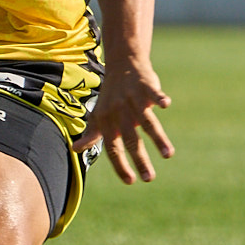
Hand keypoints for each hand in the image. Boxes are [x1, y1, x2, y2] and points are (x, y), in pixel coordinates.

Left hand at [71, 61, 173, 184]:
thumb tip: (75, 149)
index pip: (113, 148)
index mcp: (107, 121)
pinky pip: (154, 93)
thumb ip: (92, 134)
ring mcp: (133, 98)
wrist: (122, 63)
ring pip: (147, 121)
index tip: (130, 181)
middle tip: (149, 178)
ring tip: (168, 154)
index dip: (120, 165)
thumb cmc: (111, 95)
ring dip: (158, 138)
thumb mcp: (99, 114)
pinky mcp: (146, 86)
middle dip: (140, 160)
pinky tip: (165, 104)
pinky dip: (159, 98)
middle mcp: (119, 111)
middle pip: (130, 140)